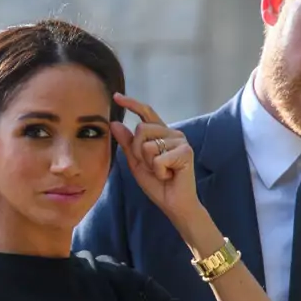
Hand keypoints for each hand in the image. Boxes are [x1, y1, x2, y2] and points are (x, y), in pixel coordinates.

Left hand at [111, 93, 200, 224]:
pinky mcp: (185, 151)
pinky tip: (169, 176)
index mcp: (161, 133)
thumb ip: (127, 143)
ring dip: (148, 163)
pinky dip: (158, 172)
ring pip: (147, 144)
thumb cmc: (158, 184)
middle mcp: (172, 133)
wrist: (173, 204)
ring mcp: (180, 141)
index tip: (116, 96)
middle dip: (138, 152)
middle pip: (141, 129)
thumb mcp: (136, 163)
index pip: (146, 112)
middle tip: (151, 167)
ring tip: (162, 172)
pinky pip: (157, 158)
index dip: (131, 103)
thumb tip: (114, 123)